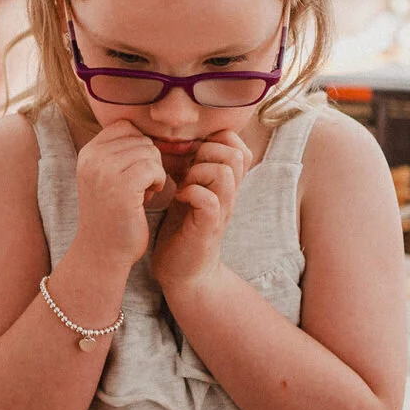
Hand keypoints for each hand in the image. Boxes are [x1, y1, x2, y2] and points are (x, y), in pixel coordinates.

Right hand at [72, 120, 169, 271]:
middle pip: (140, 138)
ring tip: (143, 192)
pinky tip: (149, 197)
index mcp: (88, 153)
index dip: (138, 146)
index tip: (134, 172)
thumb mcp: (107, 177)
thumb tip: (147, 131)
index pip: (125, 126)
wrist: (103, 252)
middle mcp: (92, 157)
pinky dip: (158, 181)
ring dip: (155, 172)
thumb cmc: (112, 216)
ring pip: (149, 151)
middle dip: (148, 161)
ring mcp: (104, 170)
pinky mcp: (121, 185)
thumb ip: (120, 152)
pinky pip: (153, 167)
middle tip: (140, 187)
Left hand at [151, 131, 250, 294]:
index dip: (214, 140)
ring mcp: (222, 210)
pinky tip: (179, 198)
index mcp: (225, 181)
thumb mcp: (188, 188)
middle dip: (205, 153)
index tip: (190, 154)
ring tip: (183, 184)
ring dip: (198, 172)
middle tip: (185, 169)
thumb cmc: (181, 228)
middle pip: (235, 153)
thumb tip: (173, 138)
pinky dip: (191, 193)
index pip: (237, 144)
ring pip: (224, 172)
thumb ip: (190, 165)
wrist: (183, 271)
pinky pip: (210, 199)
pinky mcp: (209, 227)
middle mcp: (229, 193)